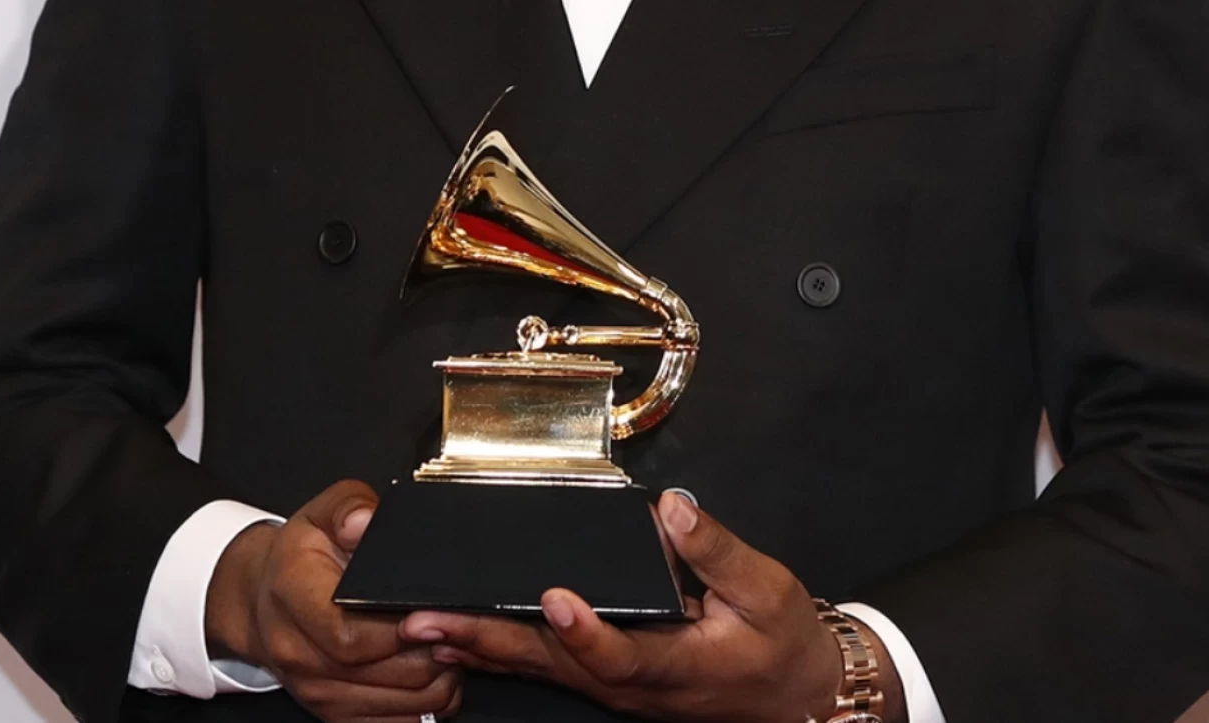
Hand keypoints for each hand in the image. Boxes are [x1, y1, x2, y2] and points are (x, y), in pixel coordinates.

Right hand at [207, 480, 462, 721]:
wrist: (262, 601)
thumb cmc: (300, 557)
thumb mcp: (322, 513)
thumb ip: (349, 507)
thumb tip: (365, 521)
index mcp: (292, 597)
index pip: (351, 636)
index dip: (404, 628)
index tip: (435, 608)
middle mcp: (299, 653)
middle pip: (388, 672)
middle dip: (436, 647)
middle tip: (457, 619)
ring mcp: (318, 691)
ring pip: (408, 701)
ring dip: (442, 674)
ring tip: (448, 639)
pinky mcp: (339, 714)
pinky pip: (405, 720)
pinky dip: (432, 699)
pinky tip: (434, 665)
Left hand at [400, 492, 904, 722]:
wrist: (796, 699)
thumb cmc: (782, 643)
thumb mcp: (768, 591)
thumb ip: (716, 553)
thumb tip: (672, 508)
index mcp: (673, 662)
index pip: (619, 653)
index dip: (583, 630)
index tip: (553, 598)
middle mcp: (632, 682)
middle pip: (551, 664)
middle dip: (486, 639)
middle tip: (427, 619)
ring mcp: (615, 687)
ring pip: (538, 671)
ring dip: (478, 649)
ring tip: (422, 628)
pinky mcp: (609, 680)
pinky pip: (545, 670)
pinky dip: (498, 655)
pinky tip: (458, 644)